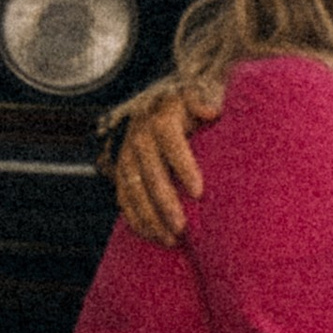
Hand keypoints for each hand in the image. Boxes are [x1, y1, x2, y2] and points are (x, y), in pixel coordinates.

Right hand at [112, 97, 201, 247]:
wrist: (169, 102)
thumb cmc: (198, 103)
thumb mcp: (206, 94)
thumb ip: (207, 100)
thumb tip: (211, 112)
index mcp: (162, 113)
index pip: (169, 138)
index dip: (183, 165)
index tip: (200, 192)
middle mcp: (140, 133)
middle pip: (149, 170)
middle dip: (165, 201)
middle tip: (183, 227)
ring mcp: (127, 153)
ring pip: (133, 188)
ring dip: (150, 216)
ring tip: (172, 239)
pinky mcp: (122, 169)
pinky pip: (124, 197)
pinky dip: (136, 219)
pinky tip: (153, 236)